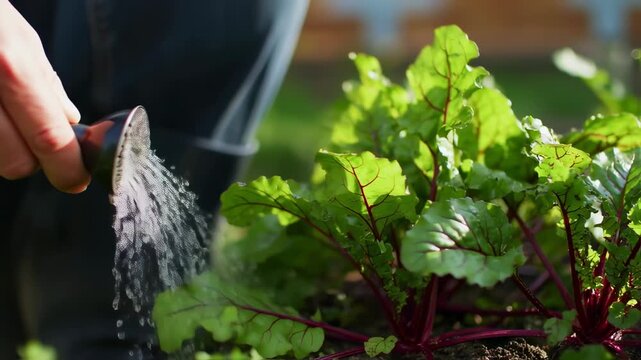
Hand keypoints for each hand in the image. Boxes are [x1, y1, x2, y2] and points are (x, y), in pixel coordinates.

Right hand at [0, 0, 89, 192]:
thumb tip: (69, 121)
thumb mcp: (19, 36)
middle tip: (34, 136)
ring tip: (5, 115)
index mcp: (9, 68)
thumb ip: (45, 83)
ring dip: (5, 150)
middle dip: (33, 160)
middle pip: (17, 163)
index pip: (49, 139)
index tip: (77, 178)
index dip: (68, 167)